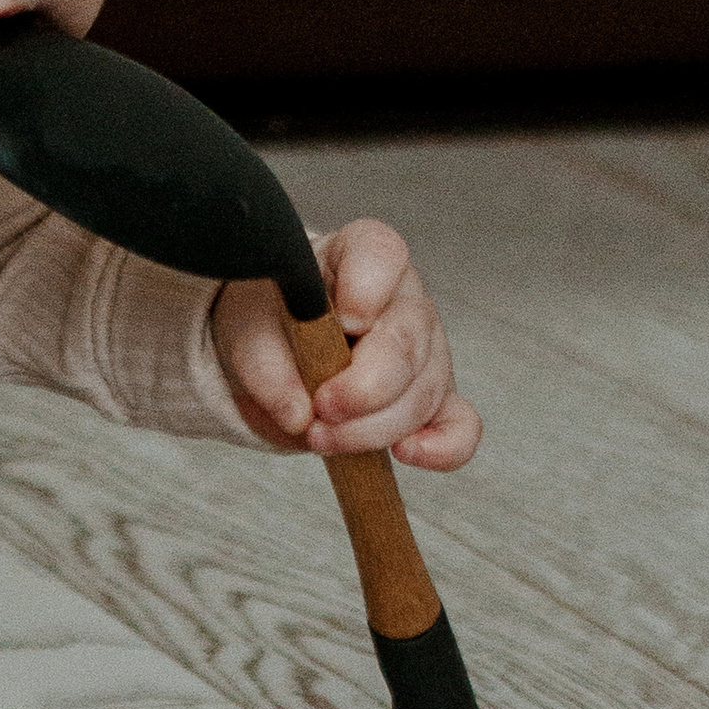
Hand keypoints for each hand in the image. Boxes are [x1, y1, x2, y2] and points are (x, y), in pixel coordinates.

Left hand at [214, 220, 480, 469]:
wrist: (279, 346)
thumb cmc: (272, 319)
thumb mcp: (249, 329)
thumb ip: (265, 365)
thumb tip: (297, 414)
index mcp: (360, 257)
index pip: (381, 254)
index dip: (368, 288)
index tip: (343, 321)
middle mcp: (404, 300)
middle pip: (406, 341)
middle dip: (365, 387)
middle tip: (320, 408)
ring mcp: (427, 351)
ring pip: (423, 392)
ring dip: (373, 427)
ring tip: (319, 437)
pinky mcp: (434, 399)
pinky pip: (459, 426)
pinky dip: (442, 447)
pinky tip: (408, 453)